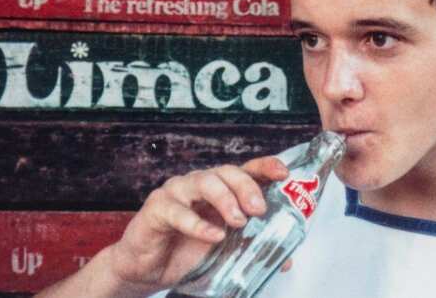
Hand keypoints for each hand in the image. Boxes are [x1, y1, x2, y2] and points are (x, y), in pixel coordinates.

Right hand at [107, 156, 289, 291]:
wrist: (149, 269)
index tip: (283, 173)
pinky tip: (213, 236)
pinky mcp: (157, 208)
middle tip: (259, 209)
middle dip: (246, 187)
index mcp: (220, 189)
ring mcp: (177, 192)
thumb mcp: (227, 250)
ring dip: (225, 199)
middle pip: (226, 171)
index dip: (265, 166)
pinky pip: (178, 211)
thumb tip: (286, 260)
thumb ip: (253, 248)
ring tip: (238, 221)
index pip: (245, 169)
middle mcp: (199, 184)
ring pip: (203, 181)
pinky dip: (198, 224)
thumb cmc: (187, 251)